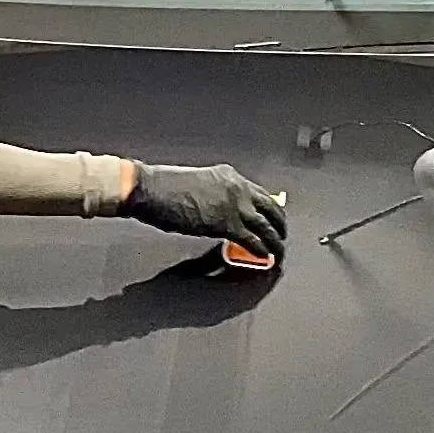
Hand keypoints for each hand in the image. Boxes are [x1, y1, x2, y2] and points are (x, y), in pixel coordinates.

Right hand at [120, 162, 286, 258]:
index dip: (268, 207)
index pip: (258, 192)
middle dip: (279, 223)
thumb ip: (212, 194)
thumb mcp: (196, 183)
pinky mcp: (228, 224)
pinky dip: (260, 250)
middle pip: (270, 207)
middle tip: (281, 234)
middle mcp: (237, 188)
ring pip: (266, 226)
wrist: (152, 190)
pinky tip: (263, 256)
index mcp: (228, 175)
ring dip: (274, 240)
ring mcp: (235, 206)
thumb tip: (216, 210)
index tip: (271, 216)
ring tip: (278, 250)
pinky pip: (252, 240)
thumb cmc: (163, 186)